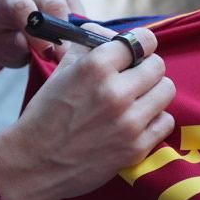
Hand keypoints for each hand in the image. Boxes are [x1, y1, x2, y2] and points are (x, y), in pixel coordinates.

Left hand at [0, 0, 84, 68]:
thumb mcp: (3, 47)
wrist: (9, 27)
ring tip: (64, 50)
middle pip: (52, 3)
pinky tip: (68, 38)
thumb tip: (32, 44)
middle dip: (61, 32)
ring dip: (69, 31)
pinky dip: (76, 27)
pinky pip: (77, 9)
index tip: (48, 53)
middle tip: (64, 55)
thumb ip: (16, 44)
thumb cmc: (5, 37)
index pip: (23, 7)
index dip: (38, 32)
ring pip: (68, 6)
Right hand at [0, 25, 175, 199]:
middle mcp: (116, 92)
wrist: (33, 164)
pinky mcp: (136, 148)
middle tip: (134, 77)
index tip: (137, 50)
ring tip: (137, 100)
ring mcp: (129, 122)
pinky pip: (166, 122)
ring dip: (153, 92)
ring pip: (166, 90)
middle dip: (146, 68)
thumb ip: (88, 47)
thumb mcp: (61, 71)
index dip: (140, 43)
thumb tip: (112, 35)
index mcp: (96, 67)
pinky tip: (138, 122)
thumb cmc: (45, 115)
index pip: (143, 40)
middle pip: (158, 65)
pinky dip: (155, 120)